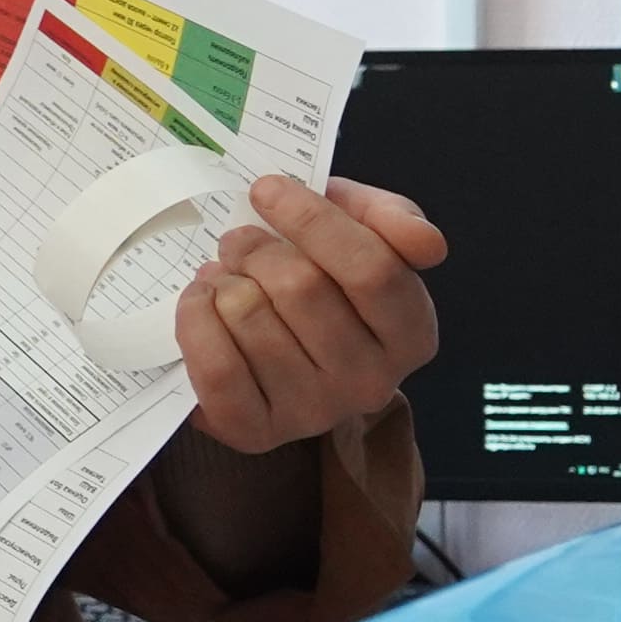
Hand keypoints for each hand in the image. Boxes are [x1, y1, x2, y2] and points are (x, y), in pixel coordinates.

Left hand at [175, 176, 447, 453]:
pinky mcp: (256, 431)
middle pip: (302, 288)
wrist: (273, 343)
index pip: (371, 267)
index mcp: (411, 332)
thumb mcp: (361, 232)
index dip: (311, 219)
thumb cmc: (319, 278)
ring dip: (222, 282)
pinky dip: (195, 320)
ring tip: (225, 279)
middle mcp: (373, 382)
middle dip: (255, 248)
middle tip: (238, 242)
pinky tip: (201, 304)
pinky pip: (216, 365)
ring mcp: (315, 412)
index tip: (267, 190)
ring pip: (250, 317)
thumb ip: (393, 220)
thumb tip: (425, 242)